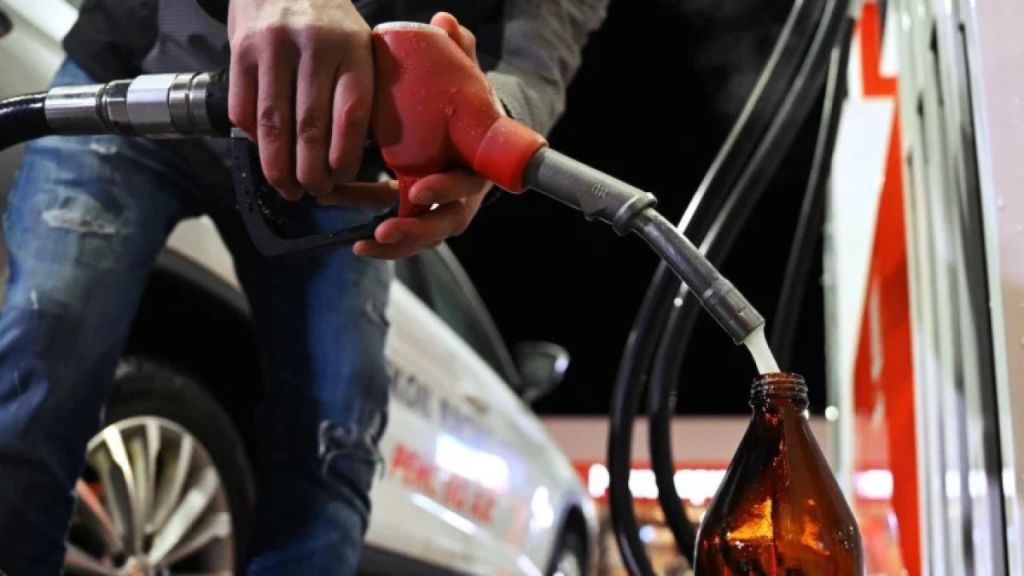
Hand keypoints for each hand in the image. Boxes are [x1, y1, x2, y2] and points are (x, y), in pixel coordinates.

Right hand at [227, 0, 371, 199]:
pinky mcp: (240, 50)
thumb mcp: (358, 45)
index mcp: (352, 49)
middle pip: (310, 128)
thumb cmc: (329, 21)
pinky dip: (252, 139)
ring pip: (273, 124)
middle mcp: (314, 47)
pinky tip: (264, 152)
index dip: (344, 157)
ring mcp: (273, 47)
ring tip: (286, 187)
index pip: (350, 116)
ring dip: (277, 166)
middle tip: (313, 191)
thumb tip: (355, 154)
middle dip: (310, 171)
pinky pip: (243, 108)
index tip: (341, 177)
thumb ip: (359, 89)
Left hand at [317, 13, 496, 259]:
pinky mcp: (417, 215)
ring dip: (394, 244)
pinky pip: (401, 233)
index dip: (444, 191)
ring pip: (420, 236)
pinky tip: (354, 241)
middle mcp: (459, 197)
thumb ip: (460, 54)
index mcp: (474, 166)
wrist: (472, 132)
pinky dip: (380, 240)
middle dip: (415, 231)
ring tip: (364, 244)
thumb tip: (445, 22)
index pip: (464, 187)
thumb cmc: (468, 109)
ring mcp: (438, 210)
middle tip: (385, 230)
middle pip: (442, 225)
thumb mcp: (467, 81)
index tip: (417, 191)